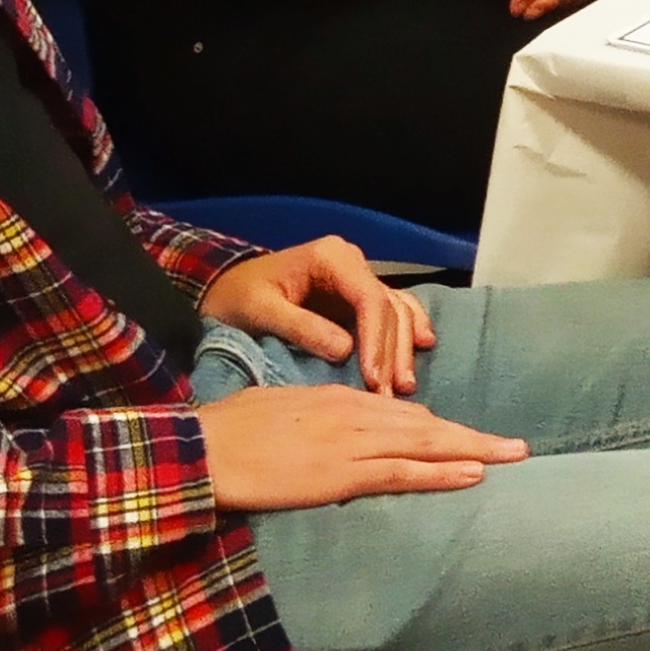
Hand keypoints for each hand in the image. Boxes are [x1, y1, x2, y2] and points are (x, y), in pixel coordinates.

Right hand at [201, 385, 525, 510]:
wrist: (199, 448)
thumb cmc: (227, 431)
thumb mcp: (278, 410)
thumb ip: (314, 417)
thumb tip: (335, 427)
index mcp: (337, 399)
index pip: (400, 413)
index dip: (438, 427)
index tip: (465, 436)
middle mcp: (353, 413)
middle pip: (426, 425)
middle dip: (473, 435)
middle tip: (516, 446)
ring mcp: (351, 442)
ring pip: (425, 444)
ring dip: (473, 450)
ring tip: (512, 455)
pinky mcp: (342, 473)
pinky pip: (402, 472)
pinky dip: (440, 472)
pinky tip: (472, 473)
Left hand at [202, 237, 439, 393]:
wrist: (225, 287)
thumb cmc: (237, 297)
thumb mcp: (260, 309)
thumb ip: (301, 326)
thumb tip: (345, 351)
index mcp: (331, 258)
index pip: (369, 298)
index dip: (376, 339)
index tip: (373, 379)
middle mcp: (353, 263)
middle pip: (390, 307)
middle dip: (393, 351)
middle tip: (391, 393)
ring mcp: (358, 279)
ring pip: (398, 310)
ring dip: (404, 347)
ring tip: (404, 385)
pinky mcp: (357, 298)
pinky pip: (394, 311)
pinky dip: (409, 329)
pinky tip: (424, 346)